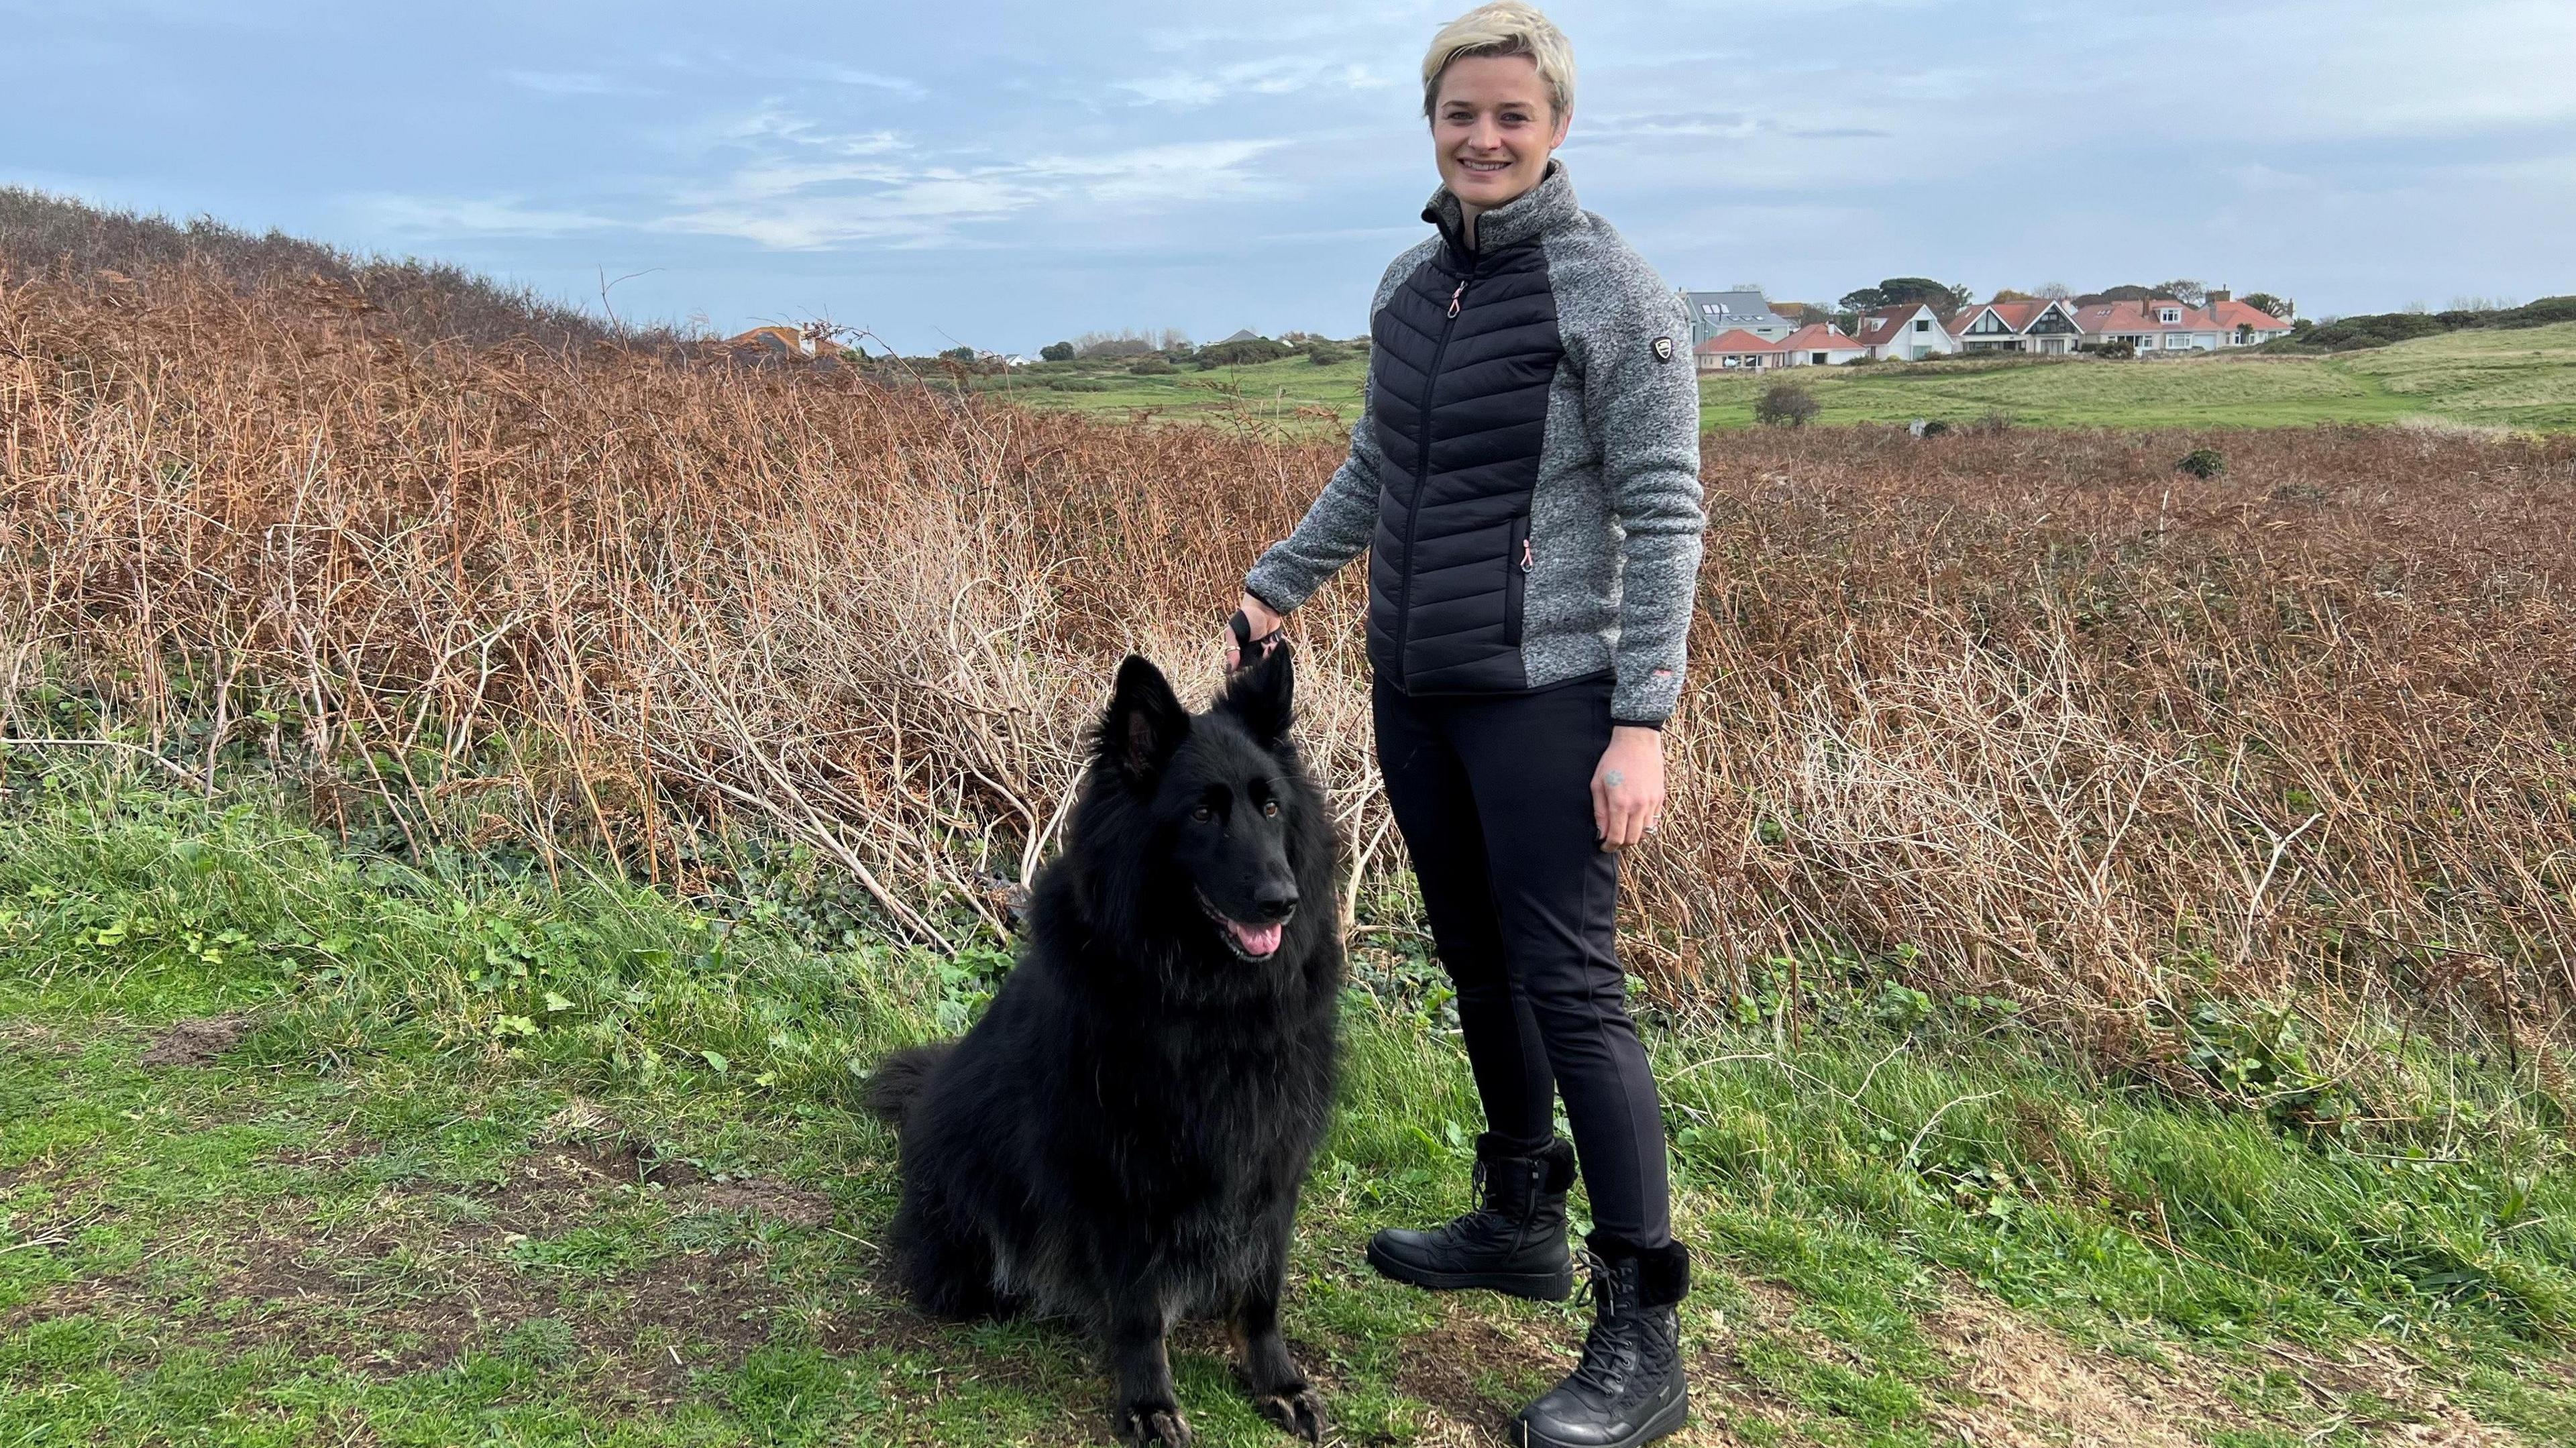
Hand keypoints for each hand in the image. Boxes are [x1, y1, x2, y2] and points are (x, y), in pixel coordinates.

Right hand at [1226, 592, 1286, 669]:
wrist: (1264, 606)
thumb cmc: (1245, 617)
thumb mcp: (1234, 634)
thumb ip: (1231, 650)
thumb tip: (1230, 669)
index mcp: (1238, 650)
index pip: (1239, 666)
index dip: (1243, 670)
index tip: (1246, 669)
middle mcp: (1250, 652)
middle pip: (1253, 666)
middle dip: (1257, 663)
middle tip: (1259, 652)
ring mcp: (1261, 649)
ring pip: (1264, 661)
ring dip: (1266, 657)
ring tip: (1266, 646)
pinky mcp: (1272, 645)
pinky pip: (1274, 654)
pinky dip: (1273, 651)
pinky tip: (1271, 644)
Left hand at [1591, 726, 1665, 851]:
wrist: (1637, 741)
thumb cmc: (1613, 760)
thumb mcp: (1598, 784)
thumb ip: (1600, 811)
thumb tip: (1601, 833)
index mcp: (1620, 803)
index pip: (1616, 837)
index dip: (1609, 846)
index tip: (1604, 846)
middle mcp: (1639, 806)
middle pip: (1632, 840)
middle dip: (1621, 845)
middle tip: (1613, 842)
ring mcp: (1652, 802)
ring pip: (1646, 833)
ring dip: (1634, 836)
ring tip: (1624, 831)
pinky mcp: (1661, 797)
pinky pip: (1655, 821)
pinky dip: (1645, 826)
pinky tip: (1636, 820)